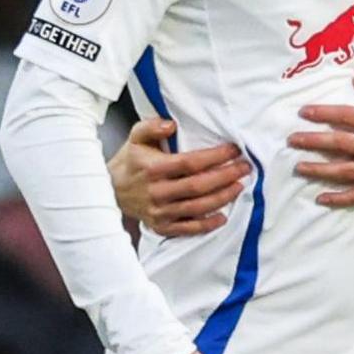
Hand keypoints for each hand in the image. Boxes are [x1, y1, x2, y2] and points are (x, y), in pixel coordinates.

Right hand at [109, 119, 247, 237]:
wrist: (108, 190)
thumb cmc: (130, 161)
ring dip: (222, 198)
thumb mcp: (136, 138)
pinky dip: (206, 225)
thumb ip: (151, 127)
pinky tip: (222, 217)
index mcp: (152, 168)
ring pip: (197, 207)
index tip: (234, 149)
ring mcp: (158, 211)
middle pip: (198, 186)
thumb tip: (171, 124)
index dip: (215, 157)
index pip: (190, 163)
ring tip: (239, 186)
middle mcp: (156, 191)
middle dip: (226, 176)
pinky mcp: (160, 225)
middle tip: (245, 168)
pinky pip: (187, 228)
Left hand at [289, 76, 353, 205]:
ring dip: (322, 169)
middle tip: (292, 140)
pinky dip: (341, 197)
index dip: (326, 114)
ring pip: (348, 170)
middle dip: (315, 141)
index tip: (304, 113)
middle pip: (344, 143)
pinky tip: (322, 198)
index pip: (352, 116)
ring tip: (300, 167)